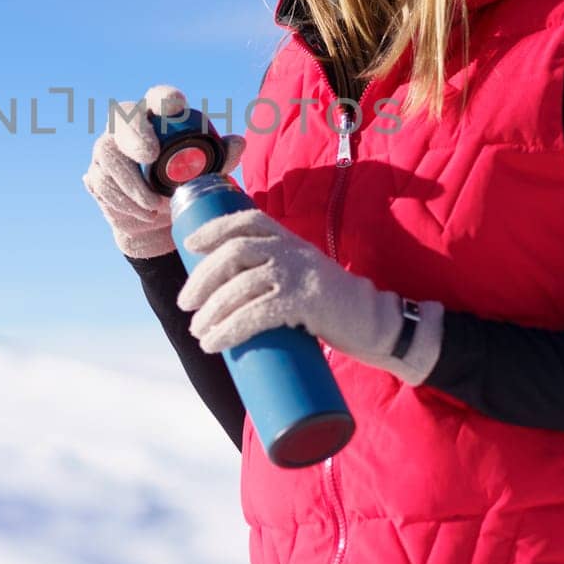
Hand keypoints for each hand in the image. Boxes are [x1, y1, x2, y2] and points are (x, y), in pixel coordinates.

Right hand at [81, 84, 246, 258]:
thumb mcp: (207, 174)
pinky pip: (102, 183)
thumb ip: (222, 158)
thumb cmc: (183, 186)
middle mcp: (128, 128)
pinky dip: (125, 201)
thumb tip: (238, 142)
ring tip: (156, 205)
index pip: (158, 98)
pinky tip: (143, 212)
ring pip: (109, 155)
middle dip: (135, 133)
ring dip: (132, 182)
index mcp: (158, 118)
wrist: (157, 221)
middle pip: (123, 117)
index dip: (165, 98)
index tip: (176, 106)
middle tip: (150, 154)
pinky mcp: (95, 174)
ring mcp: (107, 150)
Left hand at [175, 207, 444, 384]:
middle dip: (203, 279)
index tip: (189, 244)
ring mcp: (299, 274)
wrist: (377, 324)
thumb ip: (275, 272)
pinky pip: (257, 314)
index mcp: (290, 239)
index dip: (214, 229)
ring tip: (198, 332)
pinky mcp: (305, 302)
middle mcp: (292, 250)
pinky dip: (230, 330)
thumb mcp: (303, 273)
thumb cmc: (333, 306)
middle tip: (186, 304)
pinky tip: (214, 343)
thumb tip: (226, 293)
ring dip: (212, 312)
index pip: (247, 221)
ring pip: (241, 286)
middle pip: (234, 253)